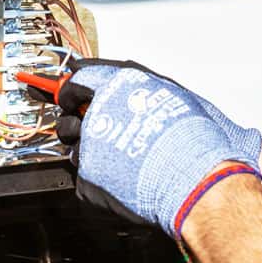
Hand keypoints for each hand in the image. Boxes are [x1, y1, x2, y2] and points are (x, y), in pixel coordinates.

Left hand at [55, 58, 261, 236]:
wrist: (193, 179)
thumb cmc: (191, 138)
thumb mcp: (170, 94)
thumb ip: (139, 87)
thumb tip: (128, 87)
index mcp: (117, 88)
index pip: (78, 80)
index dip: (71, 88)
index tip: (68, 94)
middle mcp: (97, 115)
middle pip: (68, 117)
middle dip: (74, 122)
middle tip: (88, 129)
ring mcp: (90, 150)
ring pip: (75, 150)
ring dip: (89, 154)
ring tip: (116, 161)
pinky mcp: (88, 182)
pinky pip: (86, 180)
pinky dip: (100, 182)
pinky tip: (121, 182)